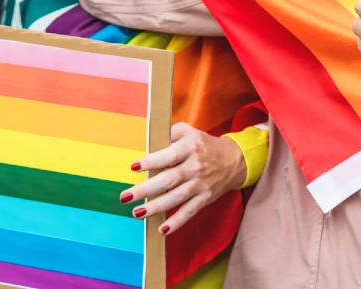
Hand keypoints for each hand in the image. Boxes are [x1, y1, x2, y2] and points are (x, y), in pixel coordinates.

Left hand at [120, 123, 246, 234]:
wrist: (234, 159)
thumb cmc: (204, 145)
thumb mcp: (189, 131)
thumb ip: (169, 133)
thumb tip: (148, 142)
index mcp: (191, 147)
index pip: (170, 155)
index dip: (152, 161)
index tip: (134, 167)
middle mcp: (196, 166)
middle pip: (169, 179)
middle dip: (146, 189)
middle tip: (126, 196)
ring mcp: (200, 184)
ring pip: (176, 198)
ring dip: (156, 207)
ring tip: (136, 212)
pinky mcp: (205, 198)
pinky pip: (190, 211)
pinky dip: (177, 222)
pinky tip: (162, 230)